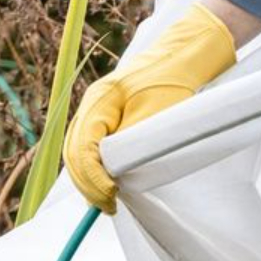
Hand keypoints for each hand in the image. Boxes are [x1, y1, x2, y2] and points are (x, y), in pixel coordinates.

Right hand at [63, 3, 236, 213]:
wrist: (185, 55)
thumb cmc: (175, 80)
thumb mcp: (157, 112)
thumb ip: (133, 140)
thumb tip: (115, 172)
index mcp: (99, 100)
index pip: (82, 147)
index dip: (94, 177)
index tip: (111, 196)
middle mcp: (92, 104)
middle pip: (75, 151)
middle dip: (89, 182)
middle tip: (108, 206)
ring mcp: (98, 109)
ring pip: (80, 150)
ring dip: (90, 177)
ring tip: (106, 200)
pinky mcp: (109, 115)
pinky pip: (92, 145)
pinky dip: (96, 166)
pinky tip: (108, 183)